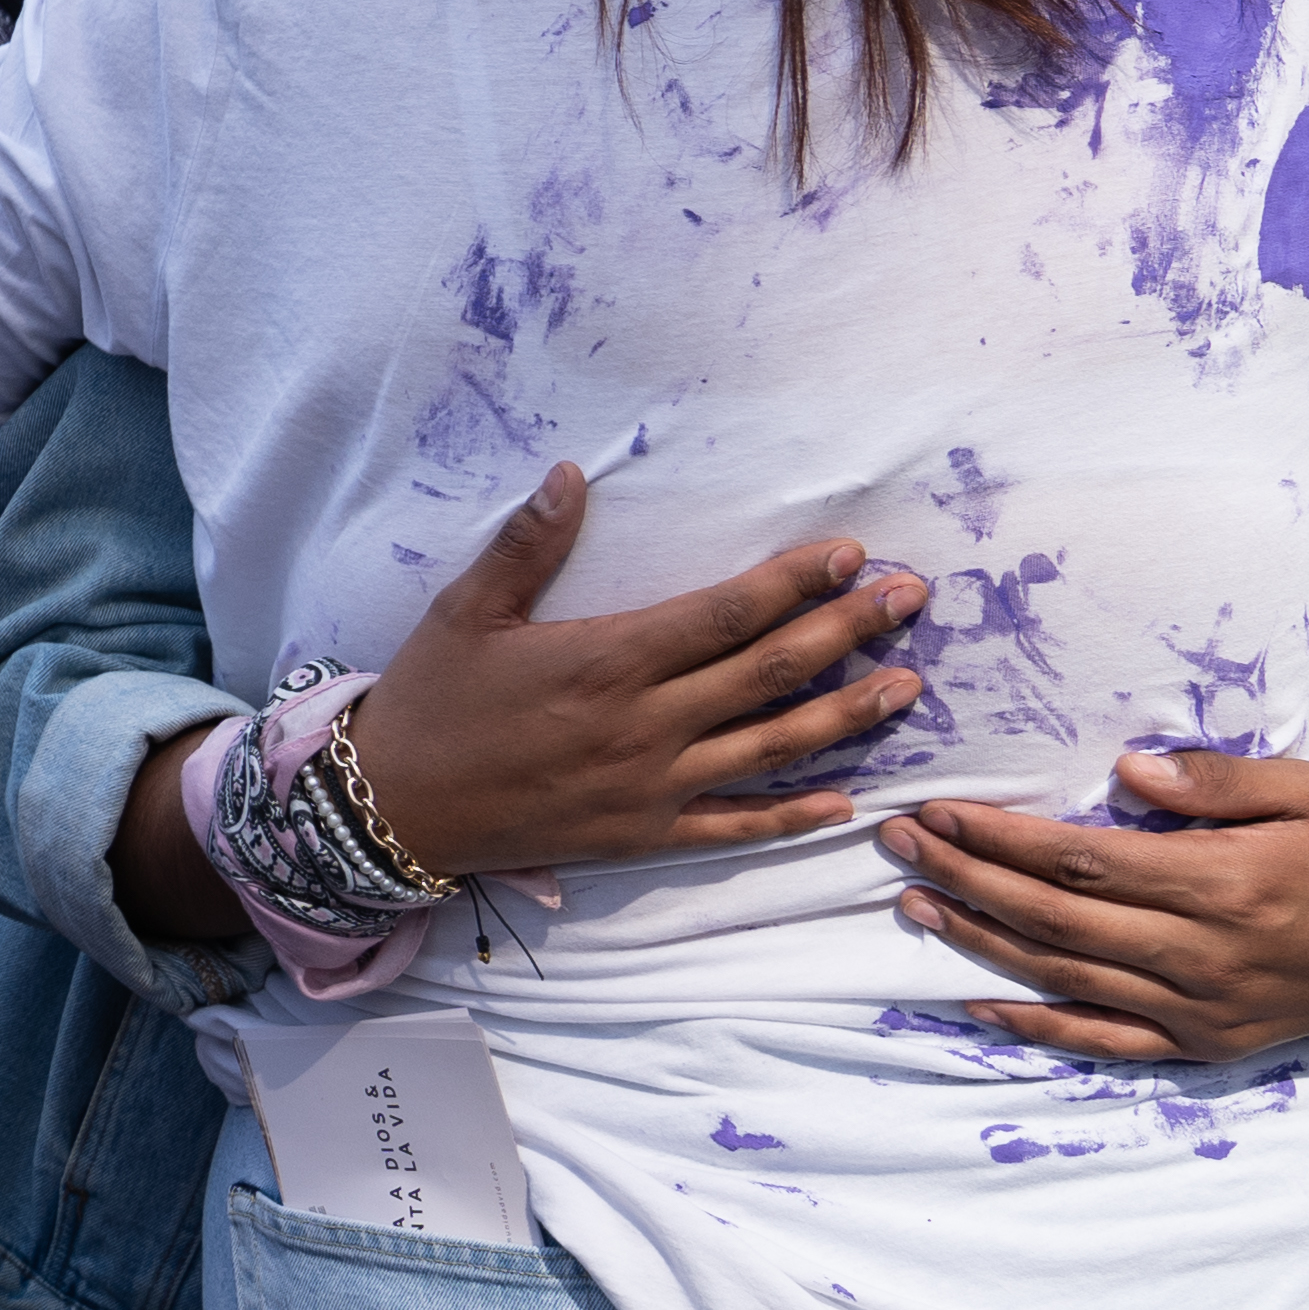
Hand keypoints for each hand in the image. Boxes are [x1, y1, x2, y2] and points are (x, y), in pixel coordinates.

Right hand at [349, 464, 927, 881]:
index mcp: (607, 659)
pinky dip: (793, 815)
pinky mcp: (643, 836)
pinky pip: (734, 826)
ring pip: (771, 748)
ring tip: (908, 686)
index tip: (851, 556)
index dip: (795, 583)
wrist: (395, 806)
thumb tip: (571, 473)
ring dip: (847, 716)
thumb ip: (527, 544)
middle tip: (912, 600)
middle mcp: (643, 724)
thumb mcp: (467, 611)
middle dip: (848, 632)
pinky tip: (845, 799)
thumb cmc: (432, 699)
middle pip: (768, 673)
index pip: (725, 614)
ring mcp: (650, 787)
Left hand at [875, 750, 1308, 1061]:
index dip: (1003, 838)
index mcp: (1224, 884)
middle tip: (899, 844)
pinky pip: (1105, 1043)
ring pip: (1067, 979)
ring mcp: (1199, 1009)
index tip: (939, 810)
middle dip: (969, 878)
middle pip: (1057, 919)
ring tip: (916, 904)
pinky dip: (1035, 1027)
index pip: (1083, 863)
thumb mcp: (1303, 790)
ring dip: (982, 944)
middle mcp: (1204, 955)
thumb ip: (1216, 779)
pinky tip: (973, 1001)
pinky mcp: (1202, 1046)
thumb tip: (1129, 767)